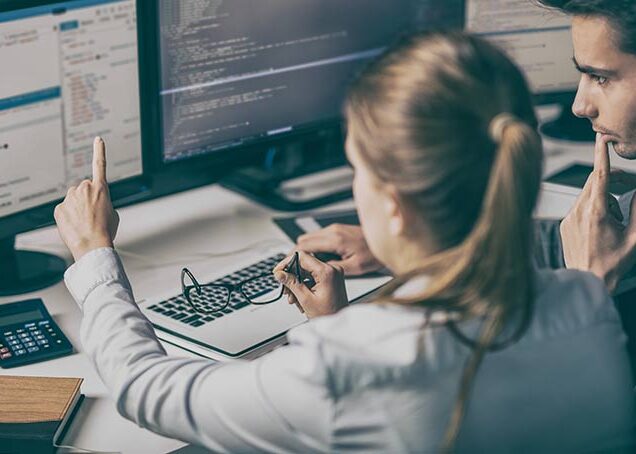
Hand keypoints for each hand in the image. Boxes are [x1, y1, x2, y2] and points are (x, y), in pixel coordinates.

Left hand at [54, 137, 119, 260]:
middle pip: (84, 188)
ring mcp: (70, 198)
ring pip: (73, 199)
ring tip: (84, 222)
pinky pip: (64, 209)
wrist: (92, 245)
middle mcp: (84, 188)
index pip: (100, 165)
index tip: (98, 140)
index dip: (100, 151)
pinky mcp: (59, 208)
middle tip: (93, 214)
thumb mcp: (113, 214)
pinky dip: (68, 216)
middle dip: (87, 198)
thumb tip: (92, 204)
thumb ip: (103, 202)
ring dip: (78, 207)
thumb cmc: (106, 231)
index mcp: (101, 189)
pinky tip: (75, 225)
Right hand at [273, 251, 347, 317]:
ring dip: (297, 283)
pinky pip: (313, 277)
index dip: (287, 263)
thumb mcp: (306, 299)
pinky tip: (300, 298)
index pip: (302, 257)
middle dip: (292, 276)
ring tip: (292, 298)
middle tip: (285, 288)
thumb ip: (291, 283)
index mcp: (327, 272)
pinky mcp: (332, 279)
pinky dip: (304, 286)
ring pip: (307, 272)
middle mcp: (332, 269)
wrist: (339, 324)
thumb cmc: (329, 315)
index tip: (278, 271)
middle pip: (304, 264)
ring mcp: (333, 274)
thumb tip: (280, 273)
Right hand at [297, 224, 382, 275]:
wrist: (386, 241)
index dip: (293, 257)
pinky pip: (318, 237)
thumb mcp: (354, 268)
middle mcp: (332, 231)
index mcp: (335, 240)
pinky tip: (320, 259)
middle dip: (297, 254)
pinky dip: (314, 248)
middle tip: (297, 269)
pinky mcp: (337, 230)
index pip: (304, 245)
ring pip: (309, 238)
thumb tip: (316, 270)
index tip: (288, 266)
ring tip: (308, 266)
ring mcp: (334, 229)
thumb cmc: (373, 255)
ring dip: (306, 251)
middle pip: (303, 240)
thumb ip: (332, 268)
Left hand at [560, 133, 635, 291]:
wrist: (587, 281)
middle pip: (595, 183)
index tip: (601, 139)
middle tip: (630, 189)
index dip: (601, 155)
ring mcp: (569, 218)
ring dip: (604, 198)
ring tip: (616, 220)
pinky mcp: (564, 224)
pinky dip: (593, 209)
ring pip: (587, 195)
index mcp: (597, 212)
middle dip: (613, 181)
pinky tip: (601, 227)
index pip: (600, 176)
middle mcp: (579, 212)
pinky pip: (579, 207)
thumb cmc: (613, 263)